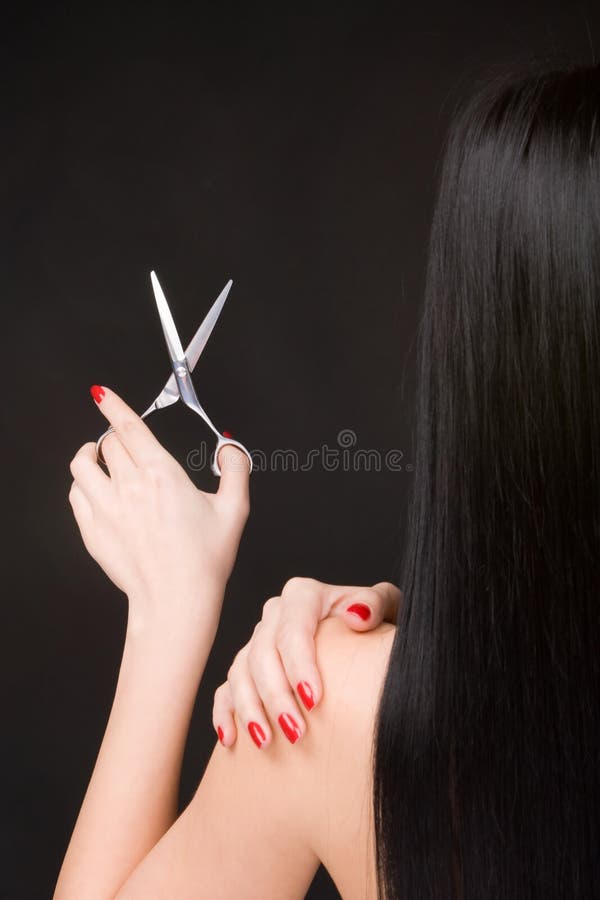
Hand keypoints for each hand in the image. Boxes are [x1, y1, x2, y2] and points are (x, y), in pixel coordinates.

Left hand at [68, 385, 249, 630]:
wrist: (176, 600)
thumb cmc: (205, 560)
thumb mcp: (234, 510)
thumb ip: (235, 470)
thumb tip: (230, 447)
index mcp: (161, 475)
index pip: (127, 428)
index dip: (113, 405)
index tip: (103, 394)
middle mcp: (128, 487)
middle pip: (108, 444)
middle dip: (116, 437)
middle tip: (127, 444)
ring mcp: (105, 509)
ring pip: (82, 465)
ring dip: (90, 455)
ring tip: (99, 457)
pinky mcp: (92, 531)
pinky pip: (76, 494)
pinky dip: (83, 484)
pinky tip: (96, 489)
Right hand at [212, 577, 400, 747]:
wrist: (367, 642)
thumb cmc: (379, 625)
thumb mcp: (387, 608)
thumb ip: (376, 604)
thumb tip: (356, 615)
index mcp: (304, 596)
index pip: (293, 629)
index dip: (299, 665)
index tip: (314, 700)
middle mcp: (276, 614)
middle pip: (262, 653)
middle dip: (276, 695)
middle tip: (296, 732)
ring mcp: (258, 641)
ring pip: (240, 672)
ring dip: (250, 708)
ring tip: (266, 742)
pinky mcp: (248, 667)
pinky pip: (226, 688)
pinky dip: (225, 712)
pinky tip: (231, 739)